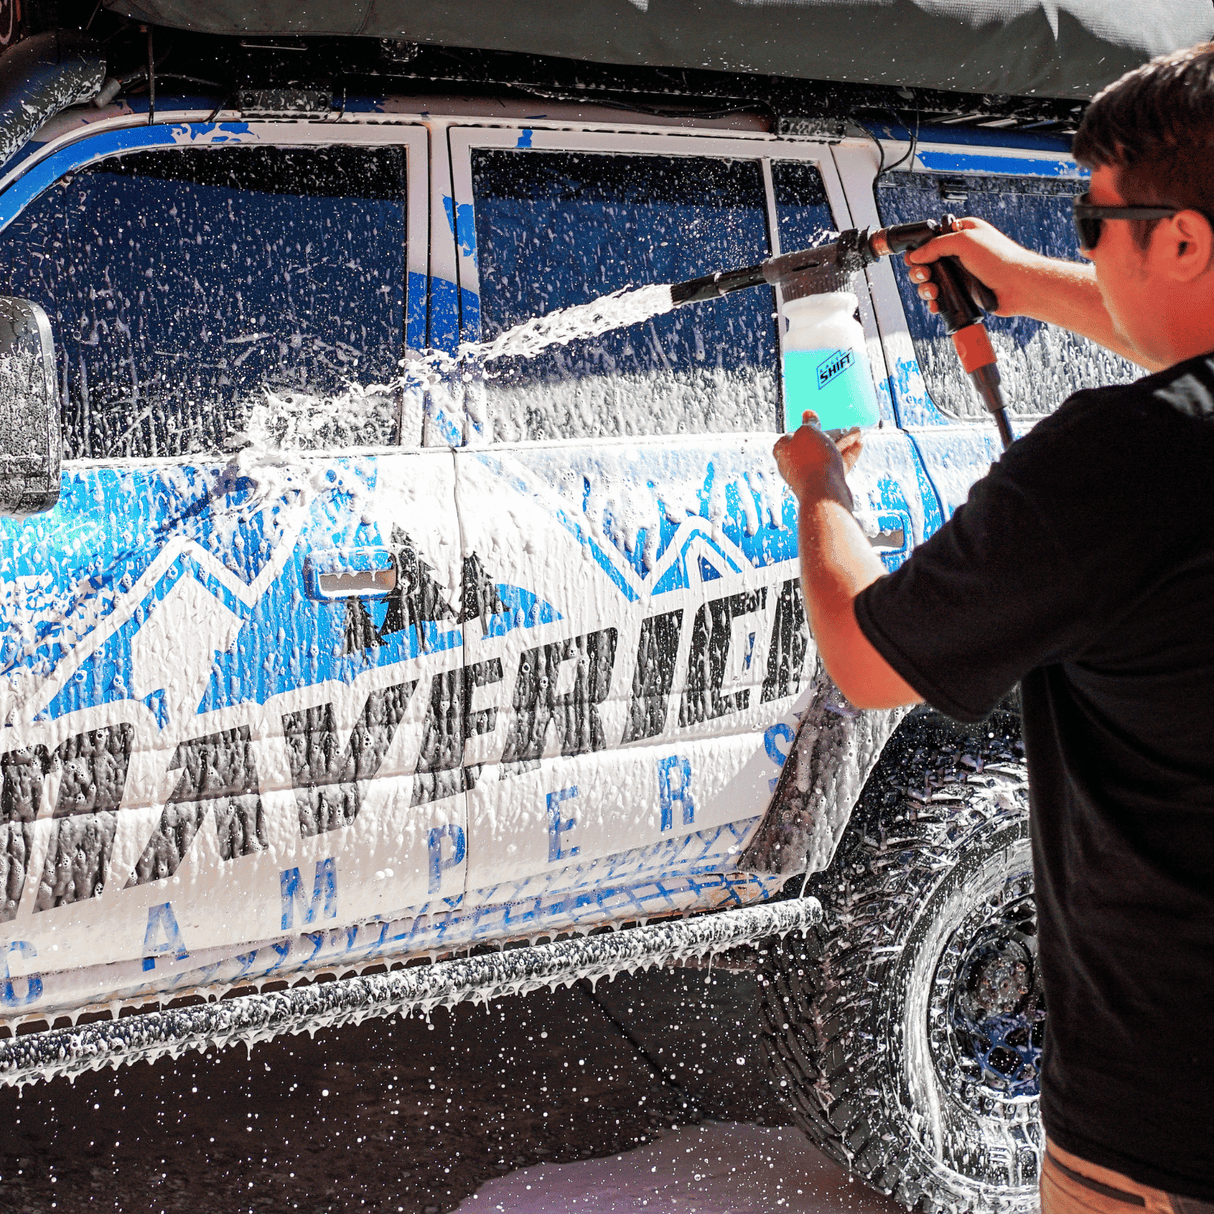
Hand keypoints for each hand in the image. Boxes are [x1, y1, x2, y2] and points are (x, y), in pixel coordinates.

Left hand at [773, 412, 860, 507]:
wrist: (824, 493)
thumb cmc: (811, 460)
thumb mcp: (808, 432)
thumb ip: (809, 423)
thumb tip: (808, 414)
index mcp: (783, 451)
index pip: (793, 435)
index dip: (805, 427)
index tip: (816, 420)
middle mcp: (794, 464)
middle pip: (814, 444)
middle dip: (832, 434)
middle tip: (846, 426)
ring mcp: (810, 474)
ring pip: (828, 454)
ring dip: (844, 442)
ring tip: (858, 431)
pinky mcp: (825, 483)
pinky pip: (836, 465)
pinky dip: (847, 454)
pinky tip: (859, 444)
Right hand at [904, 217, 1046, 317]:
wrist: (1018, 286)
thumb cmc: (1001, 259)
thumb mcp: (965, 241)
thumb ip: (936, 245)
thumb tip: (916, 255)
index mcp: (962, 233)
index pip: (931, 238)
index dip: (920, 248)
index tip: (916, 257)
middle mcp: (959, 253)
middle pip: (926, 262)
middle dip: (920, 270)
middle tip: (924, 275)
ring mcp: (960, 273)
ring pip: (931, 281)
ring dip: (926, 287)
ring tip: (933, 291)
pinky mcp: (962, 291)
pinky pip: (941, 296)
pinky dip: (935, 301)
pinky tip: (936, 302)